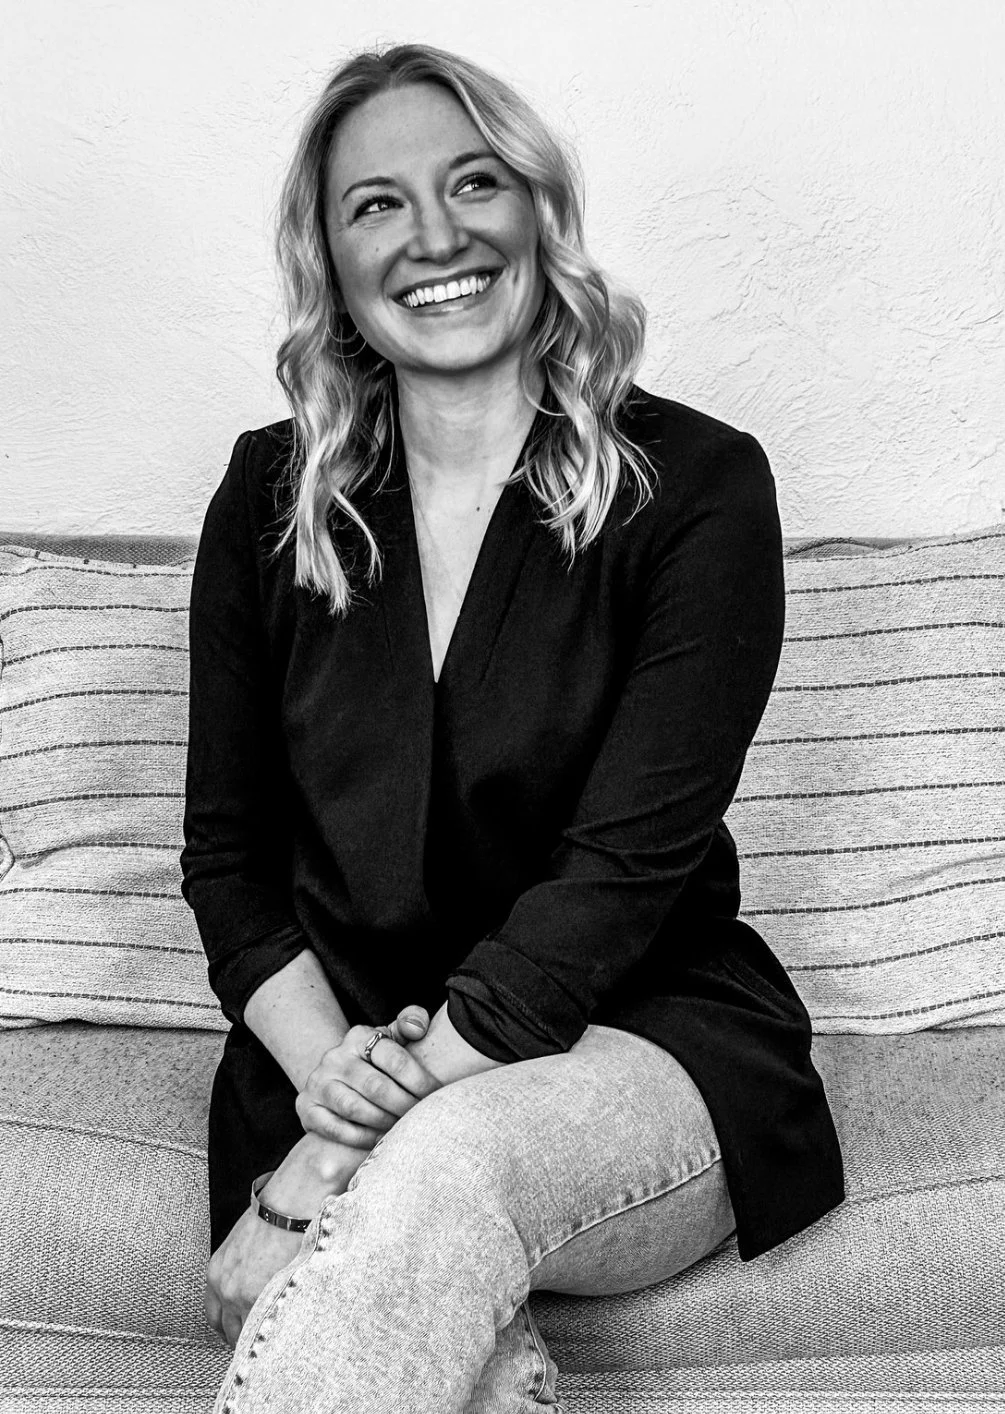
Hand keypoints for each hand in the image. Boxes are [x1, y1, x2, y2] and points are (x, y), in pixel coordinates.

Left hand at [205, 1131, 363, 1347]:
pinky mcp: (271, 1300)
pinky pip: (271, 1330)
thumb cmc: (276, 1209)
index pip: (214, 1316)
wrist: (296, 1199)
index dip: (230, 1325)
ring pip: (251, 1336)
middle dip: (246, 1335)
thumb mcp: (244, 1239)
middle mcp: (226, 1289)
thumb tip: (253, 1282)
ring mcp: (247, 1298)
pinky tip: (291, 1328)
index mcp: (217, 1271)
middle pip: (230, 1331)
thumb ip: (240, 1268)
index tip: (242, 1329)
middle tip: (263, 1334)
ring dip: (265, 1335)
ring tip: (281, 1331)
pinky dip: (279, 1332)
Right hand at [296, 1005, 442, 1146]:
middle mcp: (334, 1057)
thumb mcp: (391, 1037)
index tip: (436, 1095)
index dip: (420, 1080)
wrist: (335, 1076)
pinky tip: (380, 1139)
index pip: (394, 1058)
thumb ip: (411, 1023)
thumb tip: (418, 1027)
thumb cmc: (376, 1060)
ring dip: (385, 1122)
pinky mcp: (307, 1109)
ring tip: (403, 1128)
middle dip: (405, 1105)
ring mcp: (318, 1083)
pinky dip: (362, 1137)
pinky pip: (336, 1128)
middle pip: (376, 1086)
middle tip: (422, 1117)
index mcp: (358, 1036)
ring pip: (355, 1108)